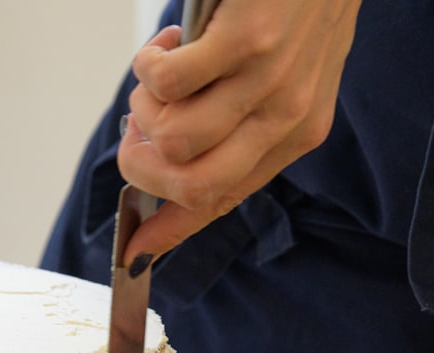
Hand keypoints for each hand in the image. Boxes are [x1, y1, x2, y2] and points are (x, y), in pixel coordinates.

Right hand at [117, 0, 361, 262]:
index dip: (170, 230)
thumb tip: (172, 160)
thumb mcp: (286, 79)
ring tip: (157, 76)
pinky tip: (166, 43)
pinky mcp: (246, 40)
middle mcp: (285, 118)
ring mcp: (268, 81)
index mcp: (295, 136)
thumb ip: (239, 125)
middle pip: (191, 185)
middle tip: (135, 131)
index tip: (134, 248)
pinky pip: (167, 82)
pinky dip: (147, 67)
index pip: (222, 201)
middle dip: (141, 168)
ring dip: (143, 109)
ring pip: (173, 138)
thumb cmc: (299, 10)